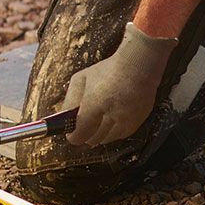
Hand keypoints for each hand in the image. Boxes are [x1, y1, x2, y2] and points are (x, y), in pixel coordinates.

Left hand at [64, 23, 176, 145]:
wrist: (138, 65)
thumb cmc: (108, 70)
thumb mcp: (81, 79)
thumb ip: (70, 101)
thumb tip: (65, 118)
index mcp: (94, 103)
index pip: (80, 133)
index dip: (74, 136)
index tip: (72, 133)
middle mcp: (111, 114)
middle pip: (93, 139)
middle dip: (86, 134)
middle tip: (85, 126)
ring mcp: (126, 119)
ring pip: (107, 139)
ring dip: (100, 134)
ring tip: (99, 122)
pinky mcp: (137, 121)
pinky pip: (121, 136)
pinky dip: (114, 132)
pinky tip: (112, 122)